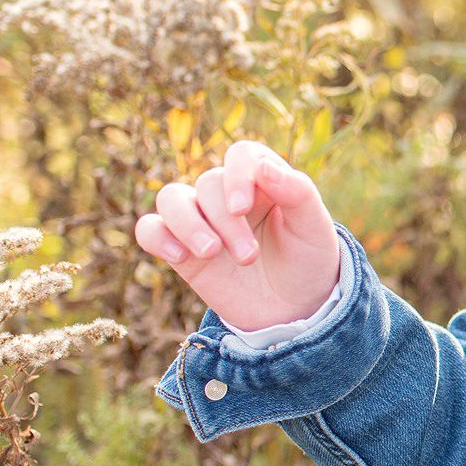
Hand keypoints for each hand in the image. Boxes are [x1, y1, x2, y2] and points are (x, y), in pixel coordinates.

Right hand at [134, 140, 342, 333]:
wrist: (294, 311)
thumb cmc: (307, 263)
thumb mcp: (315, 230)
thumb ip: (297, 192)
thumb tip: (262, 166)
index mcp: (265, 182)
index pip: (241, 154)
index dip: (237, 174)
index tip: (242, 208)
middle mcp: (229, 196)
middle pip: (209, 184)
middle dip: (226, 222)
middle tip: (249, 257)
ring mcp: (202, 221)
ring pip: (170, 198)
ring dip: (187, 224)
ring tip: (211, 253)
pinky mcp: (182, 249)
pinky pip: (150, 229)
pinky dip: (156, 237)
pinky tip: (180, 257)